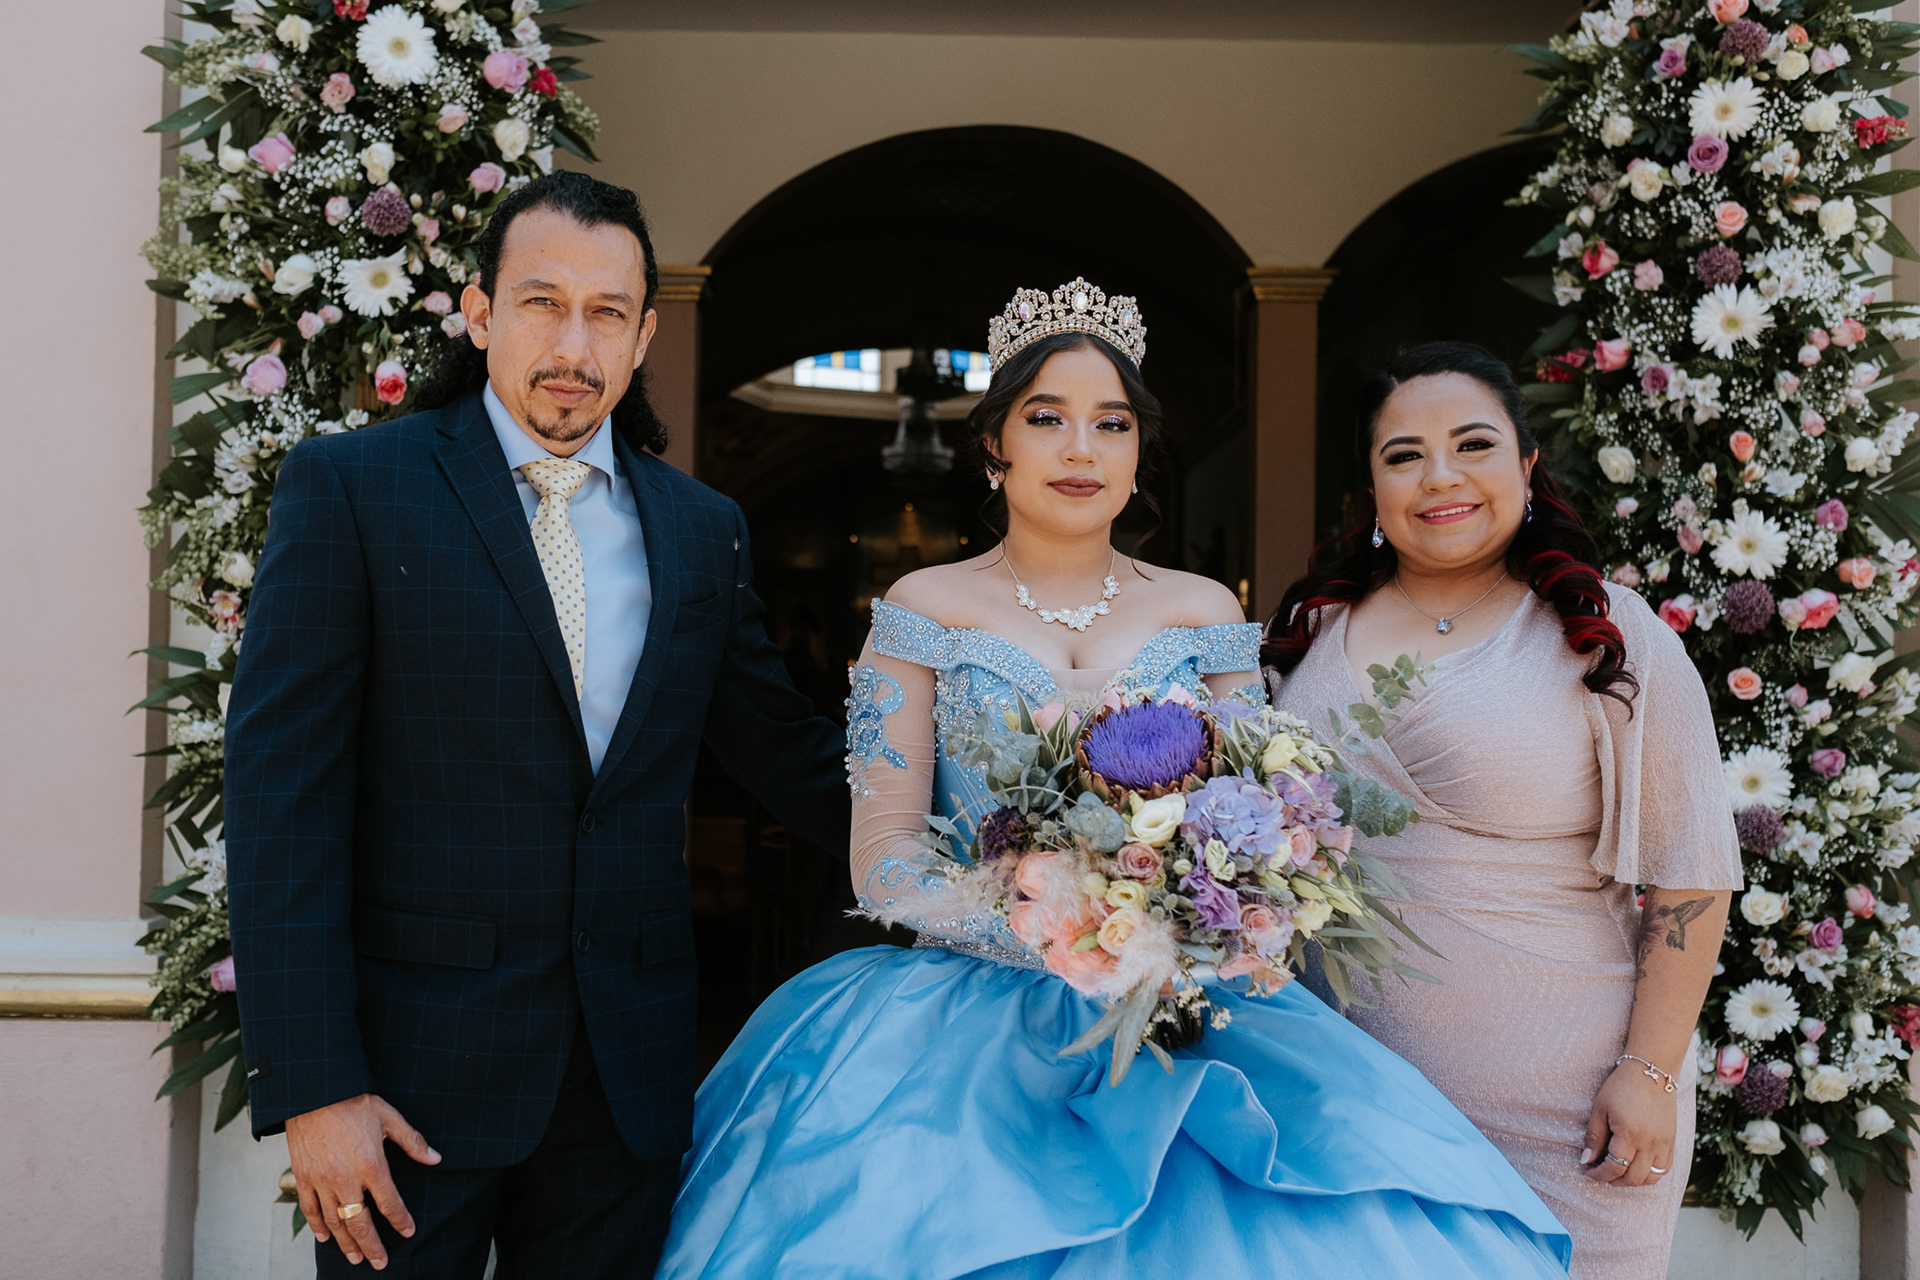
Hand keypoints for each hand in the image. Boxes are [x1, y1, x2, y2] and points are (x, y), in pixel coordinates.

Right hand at [287, 1094, 440, 1268]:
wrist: (314, 1092)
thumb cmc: (353, 1102)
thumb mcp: (389, 1117)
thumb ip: (412, 1141)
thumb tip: (435, 1158)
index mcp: (371, 1164)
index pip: (389, 1203)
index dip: (400, 1220)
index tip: (407, 1231)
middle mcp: (345, 1178)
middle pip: (360, 1223)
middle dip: (372, 1246)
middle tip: (379, 1263)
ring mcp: (322, 1180)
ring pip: (334, 1222)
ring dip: (346, 1243)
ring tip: (355, 1258)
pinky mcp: (304, 1177)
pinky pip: (310, 1209)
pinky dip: (318, 1226)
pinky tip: (326, 1238)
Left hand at [1580, 1061, 1675, 1187]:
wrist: (1652, 1071)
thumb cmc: (1621, 1087)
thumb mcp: (1600, 1109)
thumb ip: (1594, 1137)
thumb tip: (1586, 1160)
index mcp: (1630, 1134)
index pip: (1614, 1167)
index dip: (1599, 1174)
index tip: (1588, 1172)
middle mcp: (1650, 1143)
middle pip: (1633, 1177)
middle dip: (1614, 1180)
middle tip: (1601, 1173)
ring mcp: (1664, 1144)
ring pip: (1651, 1178)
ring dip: (1633, 1181)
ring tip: (1618, 1172)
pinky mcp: (1671, 1141)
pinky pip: (1664, 1169)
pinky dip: (1650, 1175)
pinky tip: (1637, 1167)